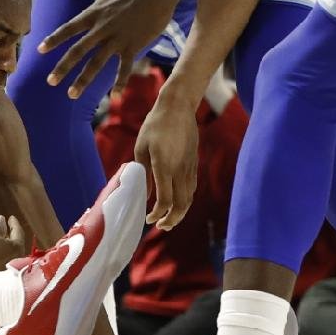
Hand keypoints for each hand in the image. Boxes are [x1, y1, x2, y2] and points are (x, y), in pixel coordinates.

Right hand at [0, 215, 25, 269]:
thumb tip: (2, 220)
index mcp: (16, 246)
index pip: (18, 231)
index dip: (14, 223)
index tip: (11, 218)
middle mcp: (18, 257)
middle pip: (17, 242)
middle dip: (12, 233)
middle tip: (7, 226)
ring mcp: (12, 266)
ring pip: (13, 251)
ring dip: (8, 243)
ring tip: (2, 237)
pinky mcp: (5, 272)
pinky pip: (8, 258)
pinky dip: (5, 251)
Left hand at [37, 0, 178, 98]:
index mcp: (94, 13)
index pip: (68, 29)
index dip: (54, 40)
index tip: (40, 50)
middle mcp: (102, 28)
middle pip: (77, 51)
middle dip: (62, 67)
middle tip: (50, 82)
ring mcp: (117, 38)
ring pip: (96, 63)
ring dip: (83, 80)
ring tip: (72, 94)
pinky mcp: (133, 45)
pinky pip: (124, 67)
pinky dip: (119, 82)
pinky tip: (113, 96)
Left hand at [134, 102, 198, 230]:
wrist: (178, 108)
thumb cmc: (155, 126)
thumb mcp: (141, 148)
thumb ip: (144, 172)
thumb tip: (145, 192)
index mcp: (165, 167)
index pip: (165, 200)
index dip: (158, 214)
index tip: (148, 219)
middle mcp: (180, 170)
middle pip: (181, 204)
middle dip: (172, 219)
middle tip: (161, 226)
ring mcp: (190, 167)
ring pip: (189, 197)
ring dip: (180, 212)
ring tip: (169, 220)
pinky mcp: (194, 163)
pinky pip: (192, 187)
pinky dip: (185, 199)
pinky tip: (176, 203)